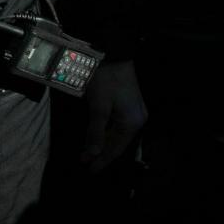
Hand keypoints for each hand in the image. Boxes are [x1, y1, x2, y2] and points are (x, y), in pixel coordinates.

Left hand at [80, 59, 146, 173]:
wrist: (114, 53)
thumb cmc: (106, 80)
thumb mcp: (98, 107)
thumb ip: (95, 132)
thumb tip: (92, 154)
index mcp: (132, 123)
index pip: (115, 148)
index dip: (102, 160)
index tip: (89, 170)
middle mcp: (137, 120)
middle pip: (118, 142)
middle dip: (102, 153)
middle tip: (86, 163)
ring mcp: (135, 112)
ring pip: (118, 134)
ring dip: (103, 143)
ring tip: (90, 153)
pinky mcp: (130, 104)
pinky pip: (119, 125)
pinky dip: (107, 132)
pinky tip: (99, 136)